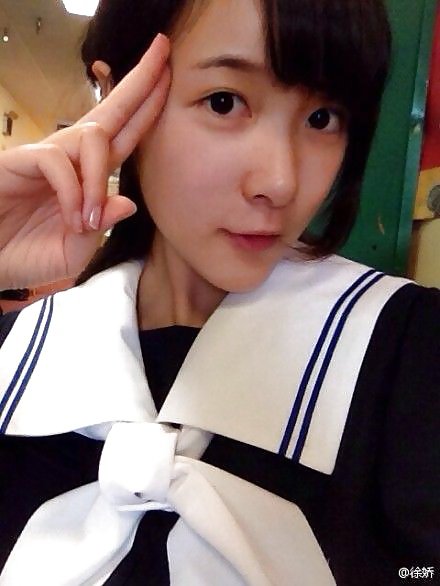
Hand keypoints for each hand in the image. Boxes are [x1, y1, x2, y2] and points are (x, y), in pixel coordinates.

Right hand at [0, 33, 170, 289]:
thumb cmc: (27, 255)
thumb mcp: (75, 250)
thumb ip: (101, 226)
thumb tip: (128, 202)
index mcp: (88, 178)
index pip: (124, 136)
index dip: (147, 109)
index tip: (167, 77)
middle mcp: (71, 160)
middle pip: (111, 113)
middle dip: (140, 82)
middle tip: (162, 48)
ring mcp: (46, 157)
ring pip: (91, 139)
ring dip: (98, 178)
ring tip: (86, 221)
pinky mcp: (21, 160)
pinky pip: (57, 161)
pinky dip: (72, 192)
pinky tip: (72, 217)